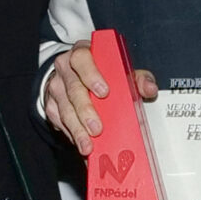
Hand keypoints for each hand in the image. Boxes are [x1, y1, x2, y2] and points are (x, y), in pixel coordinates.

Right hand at [43, 39, 155, 157]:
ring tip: (88, 145)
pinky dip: (72, 134)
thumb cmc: (100, 72)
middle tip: (97, 129)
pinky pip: (59, 122)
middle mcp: (66, 68)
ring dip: (77, 129)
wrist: (74, 76)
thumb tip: (149, 88)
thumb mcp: (121, 70)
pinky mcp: (51, 105)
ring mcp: (56, 87)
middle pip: (73, 89)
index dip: (92, 75)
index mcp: (82, 54)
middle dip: (85, 111)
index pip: (82, 59)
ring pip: (65, 109)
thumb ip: (137, 78)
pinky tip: (82, 144)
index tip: (104, 92)